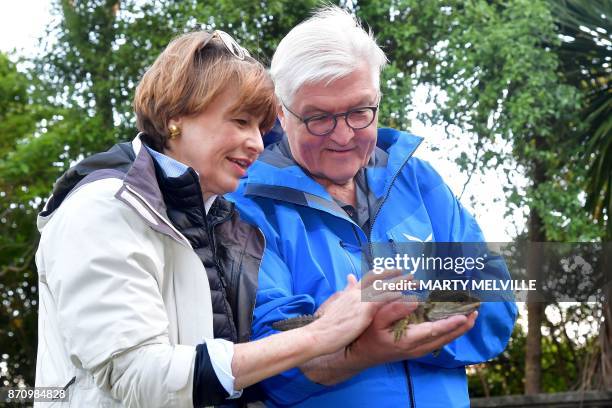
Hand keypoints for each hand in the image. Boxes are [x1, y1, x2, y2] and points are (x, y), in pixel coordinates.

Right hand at [305, 270, 407, 354]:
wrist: (318, 334)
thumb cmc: (327, 325)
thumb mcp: (336, 306)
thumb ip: (345, 293)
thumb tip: (349, 281)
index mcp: (350, 293)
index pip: (369, 278)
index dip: (383, 273)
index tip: (396, 270)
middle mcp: (356, 293)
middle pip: (379, 279)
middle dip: (395, 276)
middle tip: (411, 274)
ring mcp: (360, 300)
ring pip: (384, 287)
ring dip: (400, 283)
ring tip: (415, 282)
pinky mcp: (364, 310)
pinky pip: (383, 300)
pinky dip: (395, 295)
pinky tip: (406, 295)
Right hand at [347, 302, 477, 366]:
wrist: (362, 355)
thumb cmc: (367, 336)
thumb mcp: (376, 320)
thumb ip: (394, 310)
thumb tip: (414, 300)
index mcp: (408, 339)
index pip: (435, 330)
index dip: (452, 323)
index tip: (466, 315)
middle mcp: (417, 347)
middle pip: (446, 338)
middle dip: (462, 326)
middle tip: (476, 312)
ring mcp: (419, 350)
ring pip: (444, 340)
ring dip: (459, 329)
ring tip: (471, 316)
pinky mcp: (417, 349)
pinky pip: (439, 340)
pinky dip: (450, 331)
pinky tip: (455, 323)